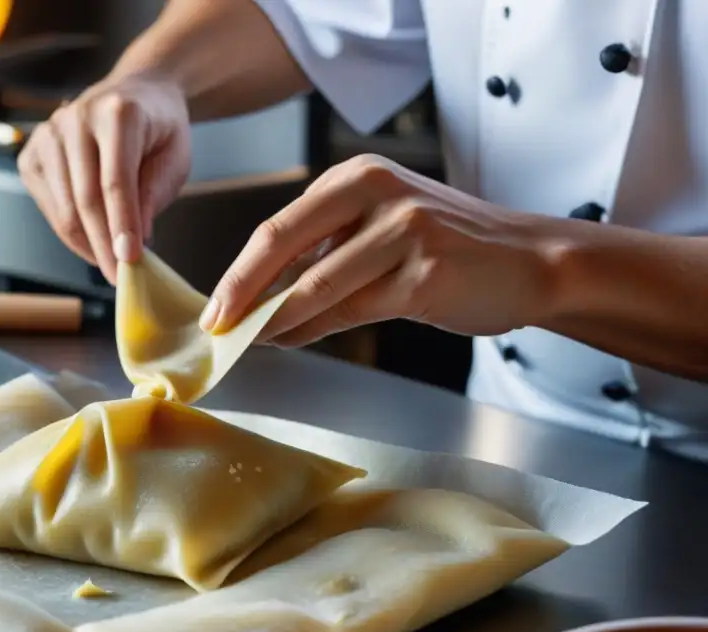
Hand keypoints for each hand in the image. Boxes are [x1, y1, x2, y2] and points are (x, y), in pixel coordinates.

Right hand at [17, 75, 191, 283]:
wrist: (135, 96)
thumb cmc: (158, 131)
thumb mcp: (175, 158)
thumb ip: (154, 193)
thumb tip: (132, 240)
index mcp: (117, 112)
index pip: (115, 180)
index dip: (122, 224)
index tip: (130, 260)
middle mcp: (75, 118)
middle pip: (85, 198)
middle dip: (103, 245)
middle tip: (120, 276)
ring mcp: (47, 135)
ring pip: (63, 209)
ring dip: (87, 245)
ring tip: (111, 261)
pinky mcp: (32, 155)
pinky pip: (49, 208)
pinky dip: (70, 233)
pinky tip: (92, 240)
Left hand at [200, 155, 562, 346]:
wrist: (530, 260)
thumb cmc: (449, 247)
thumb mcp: (382, 228)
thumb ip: (326, 253)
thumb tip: (262, 298)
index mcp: (359, 176)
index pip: (280, 224)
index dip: (240, 269)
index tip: (215, 304)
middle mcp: (379, 192)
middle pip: (285, 243)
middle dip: (242, 291)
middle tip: (217, 327)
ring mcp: (404, 230)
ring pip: (317, 284)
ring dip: (275, 319)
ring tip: (251, 341)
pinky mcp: (425, 273)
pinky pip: (352, 309)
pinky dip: (315, 329)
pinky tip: (294, 341)